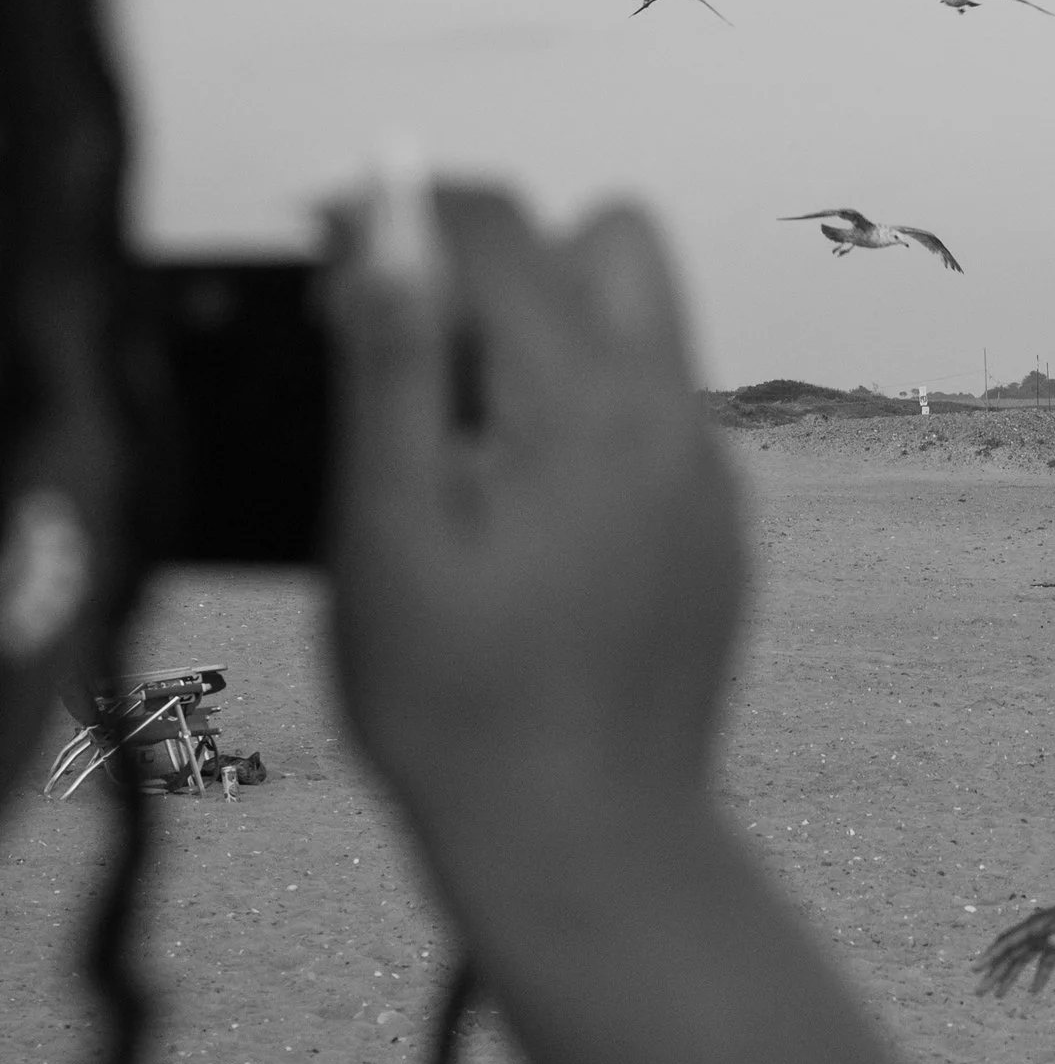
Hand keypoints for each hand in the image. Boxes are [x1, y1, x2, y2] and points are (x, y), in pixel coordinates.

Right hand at [325, 184, 744, 893]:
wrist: (586, 848)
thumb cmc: (463, 710)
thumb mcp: (387, 530)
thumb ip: (393, 362)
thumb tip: (388, 229)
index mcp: (588, 404)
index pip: (501, 226)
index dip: (399, 216)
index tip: (327, 257)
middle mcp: (673, 420)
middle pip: (607, 240)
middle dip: (505, 260)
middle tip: (411, 349)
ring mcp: (707, 478)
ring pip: (641, 331)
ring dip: (550, 342)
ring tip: (459, 447)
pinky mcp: (717, 533)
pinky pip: (657, 422)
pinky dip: (588, 426)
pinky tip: (522, 525)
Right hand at [980, 888, 1054, 998]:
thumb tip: (1052, 943)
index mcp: (1036, 926)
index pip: (1008, 943)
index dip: (991, 956)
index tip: (976, 969)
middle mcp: (1036, 932)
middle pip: (1009, 955)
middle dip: (993, 973)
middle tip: (978, 991)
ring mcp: (1046, 939)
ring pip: (1021, 961)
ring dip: (1009, 978)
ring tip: (996, 996)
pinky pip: (1043, 963)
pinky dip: (1038, 977)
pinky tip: (1033, 992)